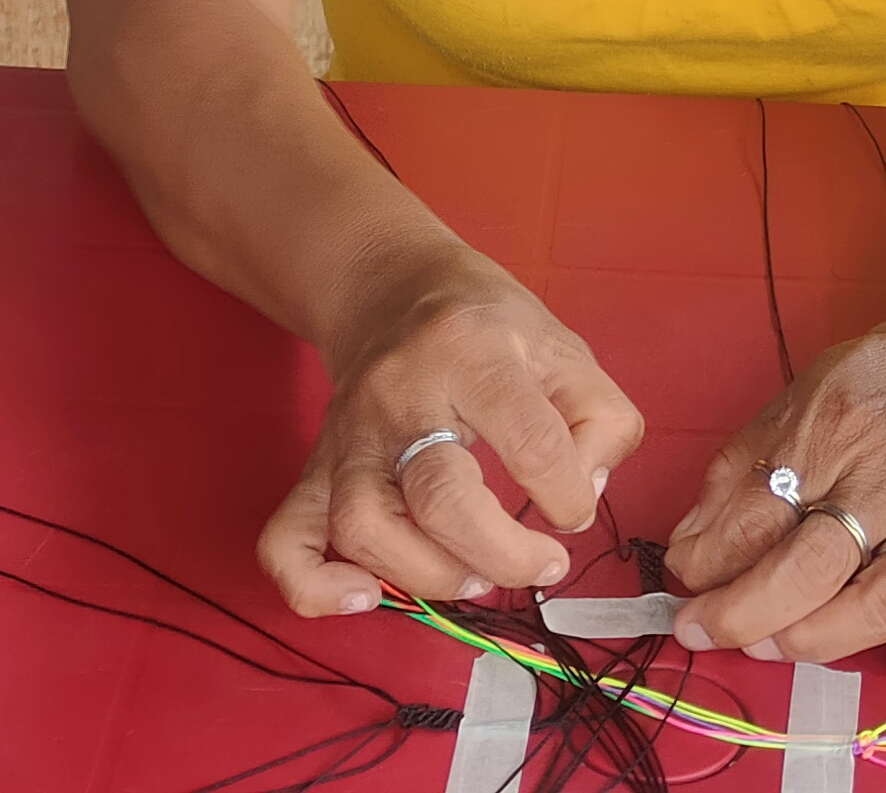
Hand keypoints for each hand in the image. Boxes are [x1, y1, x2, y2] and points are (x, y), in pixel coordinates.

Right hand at [262, 241, 643, 615]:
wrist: (390, 287)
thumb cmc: (485, 326)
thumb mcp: (563, 348)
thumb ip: (600, 420)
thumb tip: (584, 494)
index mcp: (472, 353)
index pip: (531, 440)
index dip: (571, 495)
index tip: (574, 510)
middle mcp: (400, 395)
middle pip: (439, 497)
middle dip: (503, 554)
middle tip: (541, 562)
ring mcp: (348, 437)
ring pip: (364, 527)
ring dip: (428, 575)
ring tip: (475, 575)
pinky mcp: (314, 469)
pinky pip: (286, 542)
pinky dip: (314, 587)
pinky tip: (364, 597)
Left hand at [657, 282, 885, 676]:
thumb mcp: (801, 395)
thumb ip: (743, 466)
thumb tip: (692, 543)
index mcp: (833, 432)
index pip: (754, 515)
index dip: (704, 560)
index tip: (683, 577)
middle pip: (812, 566)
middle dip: (742, 611)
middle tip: (702, 629)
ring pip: (885, 602)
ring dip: (819, 638)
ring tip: (773, 646)